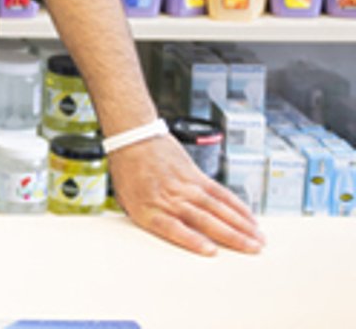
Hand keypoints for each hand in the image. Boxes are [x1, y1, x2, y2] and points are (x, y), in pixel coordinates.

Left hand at [109, 134, 264, 255]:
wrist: (132, 137)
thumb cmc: (128, 171)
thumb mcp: (128, 202)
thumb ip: (152, 221)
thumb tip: (171, 241)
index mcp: (149, 208)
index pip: (173, 228)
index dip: (193, 241)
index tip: (211, 251)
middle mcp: (170, 197)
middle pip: (205, 220)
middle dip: (232, 237)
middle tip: (253, 250)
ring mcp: (185, 186)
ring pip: (219, 208)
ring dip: (241, 225)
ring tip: (258, 239)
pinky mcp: (196, 175)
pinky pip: (220, 193)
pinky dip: (237, 206)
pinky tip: (249, 217)